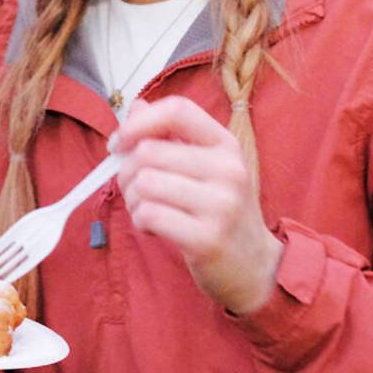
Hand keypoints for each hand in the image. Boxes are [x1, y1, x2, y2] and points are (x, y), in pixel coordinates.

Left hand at [111, 97, 282, 313]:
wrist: (252, 266)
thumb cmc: (216, 209)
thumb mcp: (202, 165)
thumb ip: (169, 135)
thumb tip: (135, 106)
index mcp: (225, 144)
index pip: (177, 110)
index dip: (138, 122)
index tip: (119, 142)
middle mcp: (229, 170)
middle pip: (148, 151)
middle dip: (126, 171)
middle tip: (136, 189)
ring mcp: (222, 205)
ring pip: (144, 183)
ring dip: (133, 199)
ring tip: (148, 209)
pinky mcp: (208, 239)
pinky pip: (149, 214)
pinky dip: (140, 221)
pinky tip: (154, 228)